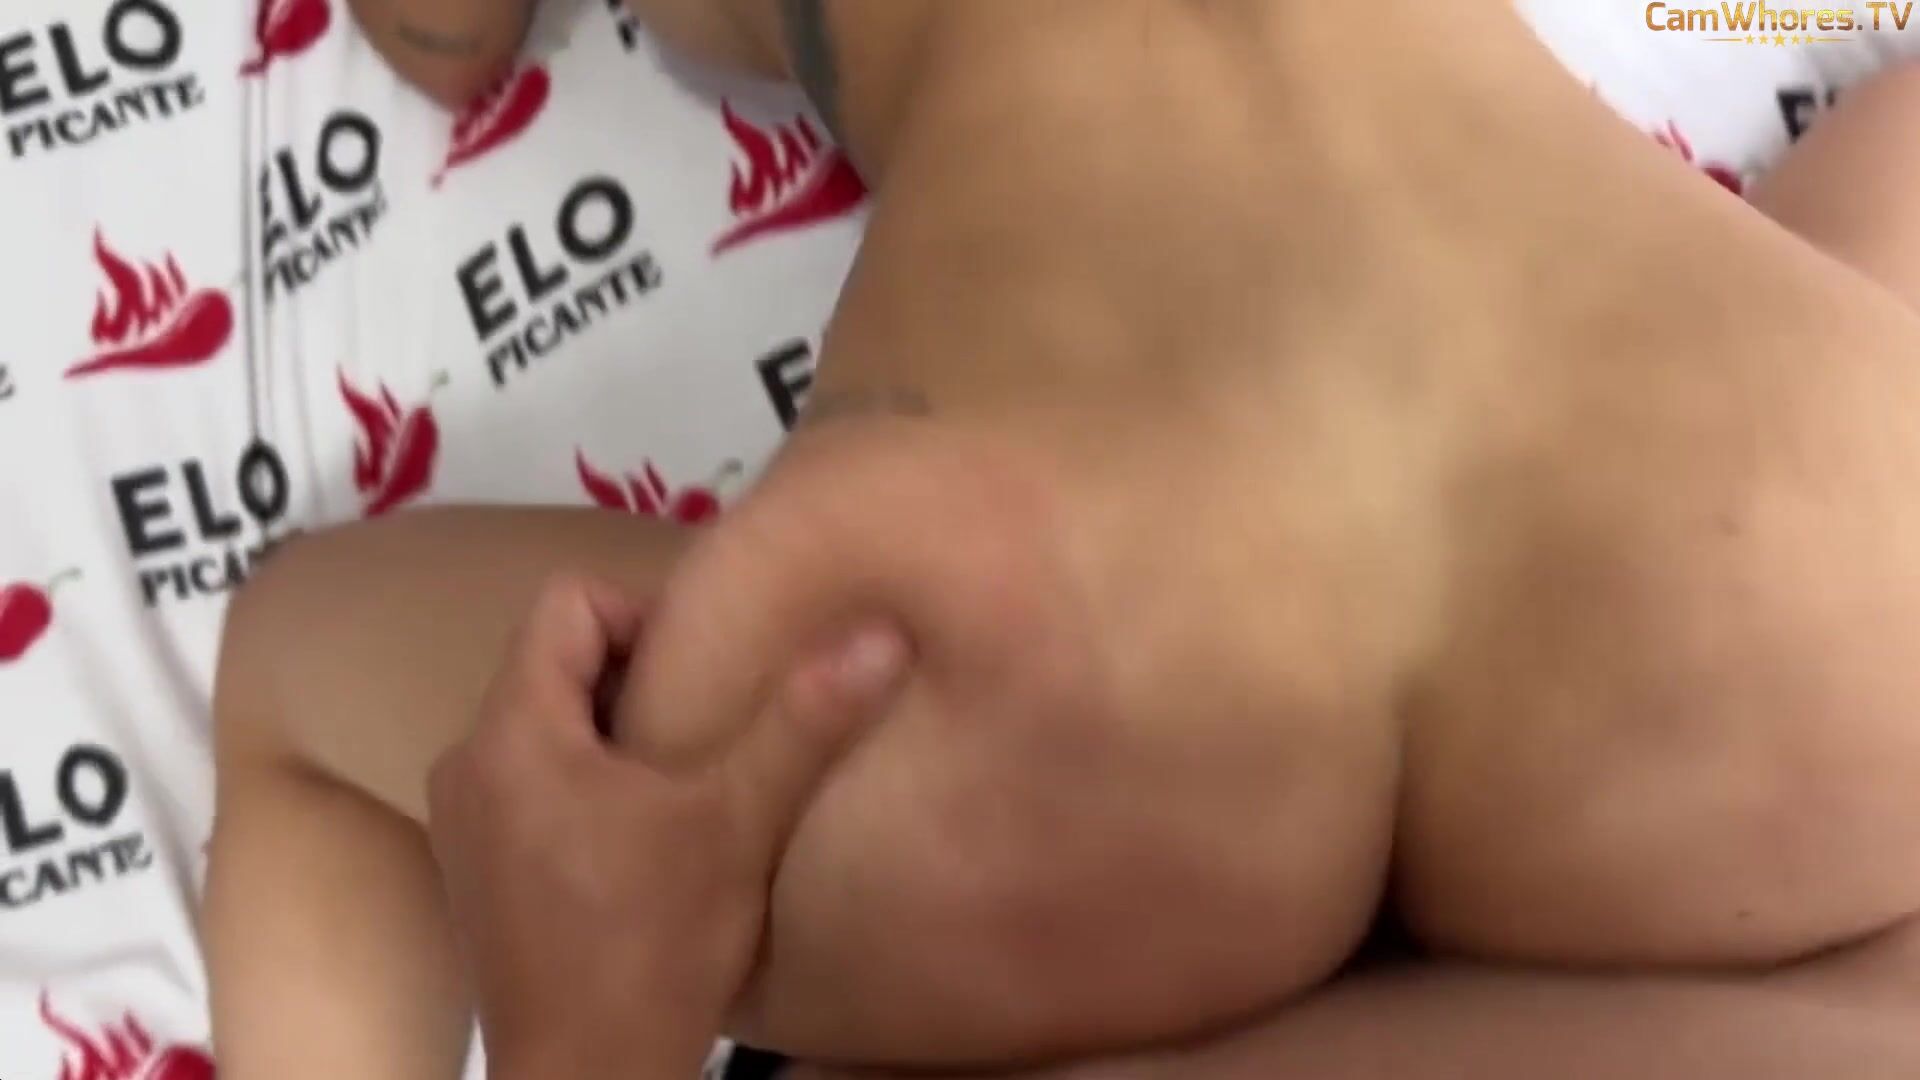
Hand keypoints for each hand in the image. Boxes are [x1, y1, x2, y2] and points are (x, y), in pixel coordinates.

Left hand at [426, 575, 909, 1078]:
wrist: (586, 1078)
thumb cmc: (652, 945)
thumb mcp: (739, 823)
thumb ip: (803, 721)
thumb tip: (880, 633)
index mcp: (513, 732)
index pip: (567, 602)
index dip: (647, 614)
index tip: (710, 669)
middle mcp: (468, 763)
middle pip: (557, 664)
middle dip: (642, 680)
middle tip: (715, 727)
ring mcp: (464, 823)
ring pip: (548, 727)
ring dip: (619, 739)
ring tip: (690, 785)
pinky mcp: (478, 872)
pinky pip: (533, 785)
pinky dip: (589, 789)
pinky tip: (649, 844)